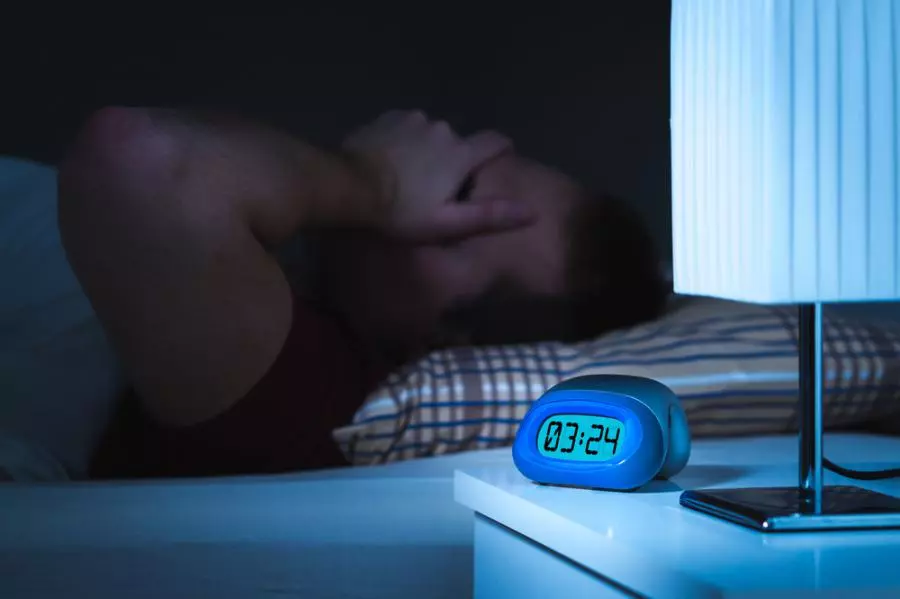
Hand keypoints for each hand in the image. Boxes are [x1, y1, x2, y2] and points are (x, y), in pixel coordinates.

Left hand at [342, 110, 535, 241]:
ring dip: (426, 149)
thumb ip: (490, 215)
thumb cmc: (400, 211)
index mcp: (460, 152)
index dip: (500, 149)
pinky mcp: (387, 117)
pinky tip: (389, 161)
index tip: (499, 159)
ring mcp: (413, 119)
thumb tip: (533, 211)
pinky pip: (404, 128)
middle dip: (452, 159)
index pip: (494, 141)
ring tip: (408, 176)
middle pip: (457, 142)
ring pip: (429, 134)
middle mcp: (442, 128)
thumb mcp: (447, 222)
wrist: (348, 186)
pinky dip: (403, 141)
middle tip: (435, 188)